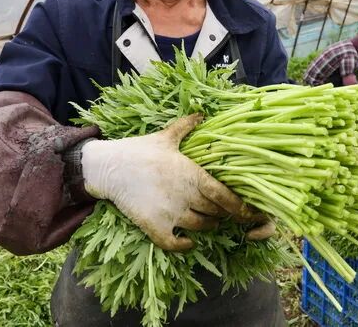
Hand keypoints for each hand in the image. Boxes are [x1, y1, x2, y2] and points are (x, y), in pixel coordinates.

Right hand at [82, 114, 269, 249]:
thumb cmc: (140, 149)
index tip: (247, 211)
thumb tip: (201, 113)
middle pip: (216, 212)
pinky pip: (175, 243)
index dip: (239, 206)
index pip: (225, 195)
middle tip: (225, 212)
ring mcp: (171, 212)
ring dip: (208, 226)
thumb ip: (186, 127)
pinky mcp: (154, 226)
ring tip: (210, 222)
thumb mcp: (166, 136)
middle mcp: (186, 195)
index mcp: (193, 174)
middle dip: (223, 214)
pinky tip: (188, 242)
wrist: (109, 166)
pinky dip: (184, 245)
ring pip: (201, 227)